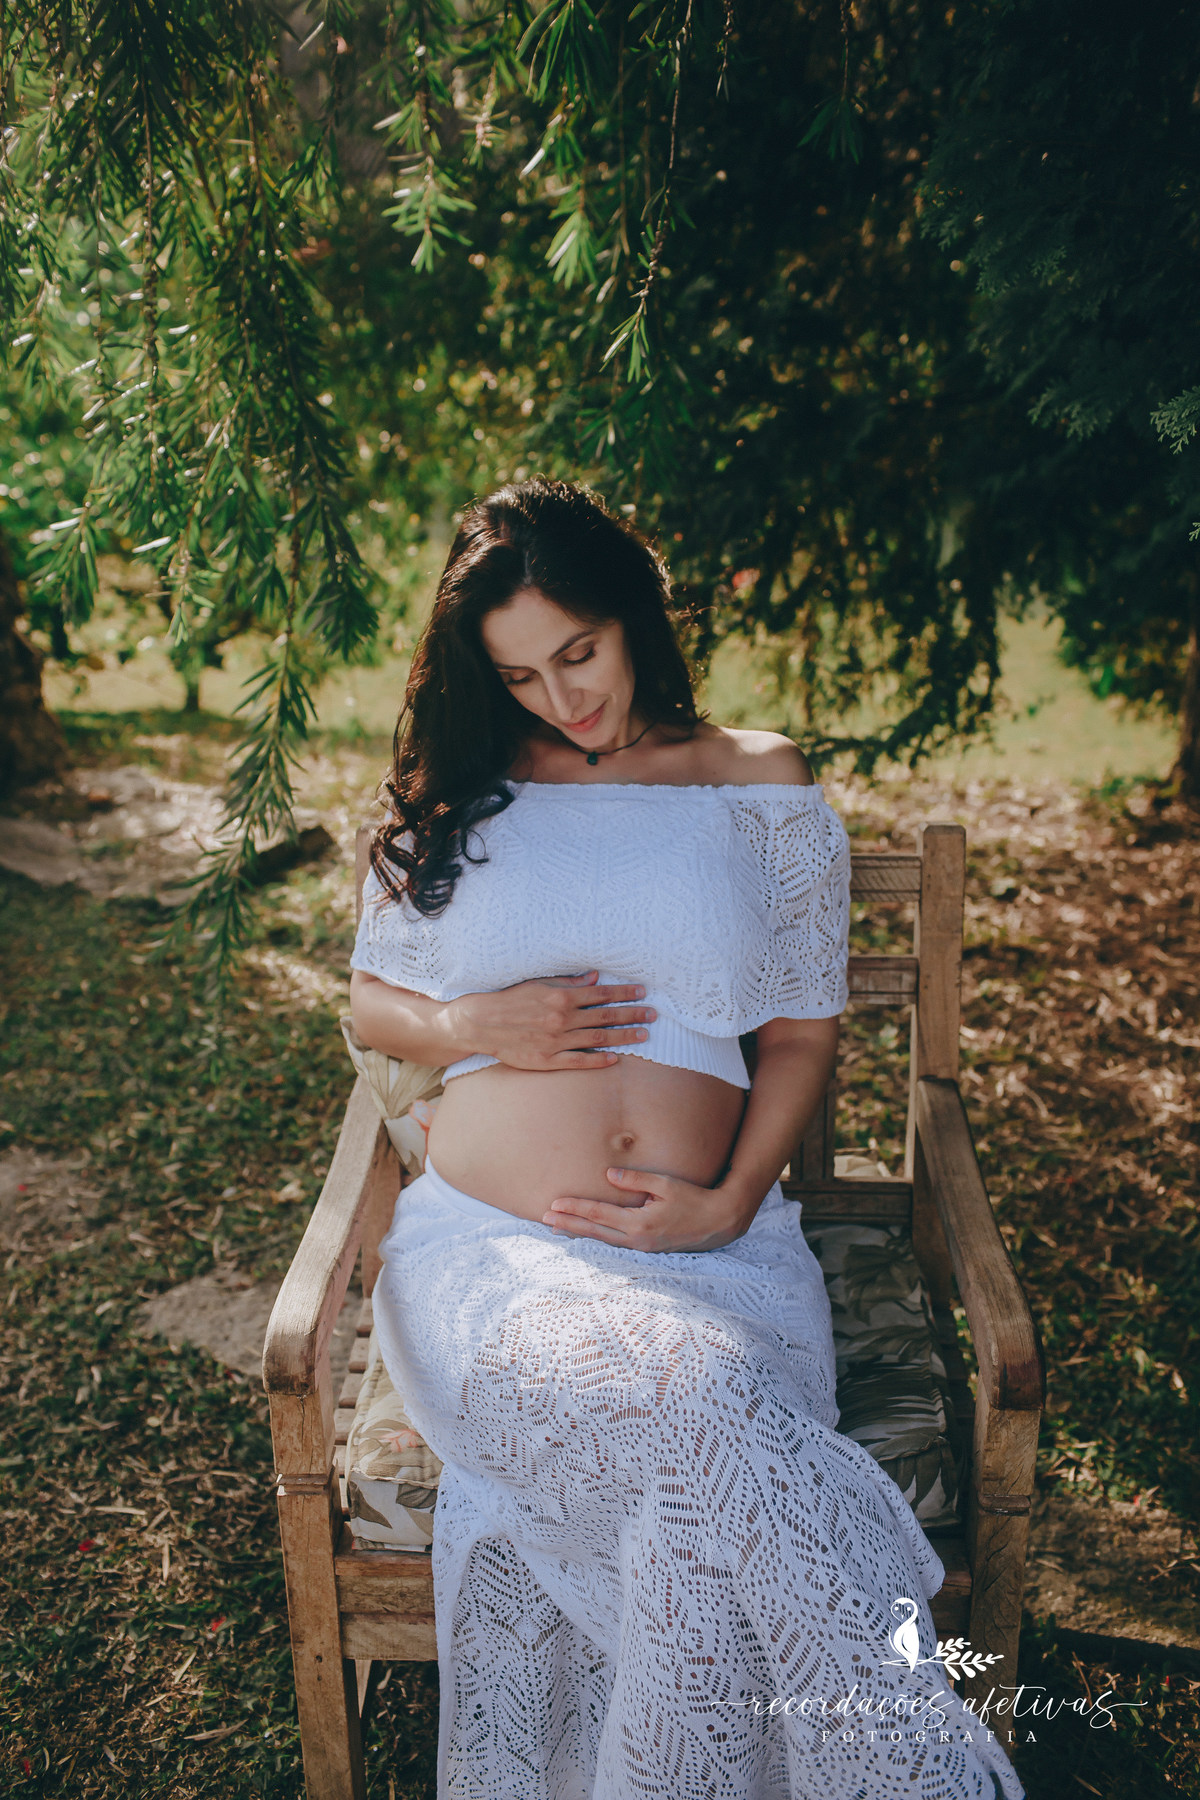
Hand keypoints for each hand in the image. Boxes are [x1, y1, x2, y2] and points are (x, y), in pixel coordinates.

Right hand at [454, 972, 656, 1071]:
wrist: (482, 1023)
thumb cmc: (511, 1000)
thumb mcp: (539, 983)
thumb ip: (569, 982)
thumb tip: (595, 978)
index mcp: (562, 997)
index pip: (602, 995)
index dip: (625, 994)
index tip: (642, 994)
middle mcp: (563, 1018)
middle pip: (606, 1016)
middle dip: (632, 1015)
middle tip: (653, 1015)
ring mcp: (557, 1041)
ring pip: (598, 1038)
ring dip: (623, 1036)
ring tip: (643, 1035)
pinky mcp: (548, 1060)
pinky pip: (578, 1060)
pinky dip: (598, 1060)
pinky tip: (614, 1059)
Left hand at [542, 1167, 759, 1252]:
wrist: (719, 1223)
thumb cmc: (694, 1199)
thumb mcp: (666, 1184)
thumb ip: (636, 1179)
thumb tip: (608, 1174)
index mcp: (640, 1223)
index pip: (600, 1214)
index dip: (576, 1207)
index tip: (554, 1203)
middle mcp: (637, 1240)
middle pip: (594, 1232)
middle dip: (568, 1224)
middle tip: (544, 1218)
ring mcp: (642, 1248)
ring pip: (602, 1241)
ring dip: (579, 1233)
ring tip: (556, 1228)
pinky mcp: (646, 1249)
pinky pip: (614, 1244)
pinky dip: (596, 1239)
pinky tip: (586, 1235)